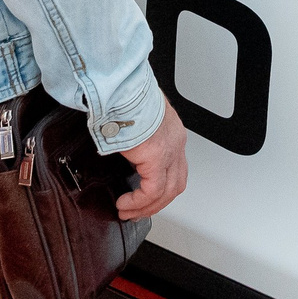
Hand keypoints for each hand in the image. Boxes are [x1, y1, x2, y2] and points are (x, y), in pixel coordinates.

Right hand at [115, 101, 187, 219]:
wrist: (122, 87)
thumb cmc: (124, 94)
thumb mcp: (134, 116)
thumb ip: (134, 134)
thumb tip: (122, 146)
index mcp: (171, 131)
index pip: (175, 167)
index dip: (162, 186)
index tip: (144, 195)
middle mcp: (175, 142)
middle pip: (175, 183)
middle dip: (156, 202)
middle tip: (138, 210)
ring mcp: (170, 150)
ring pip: (167, 191)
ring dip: (147, 206)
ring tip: (128, 211)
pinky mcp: (157, 157)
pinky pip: (152, 191)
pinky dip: (138, 202)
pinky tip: (125, 204)